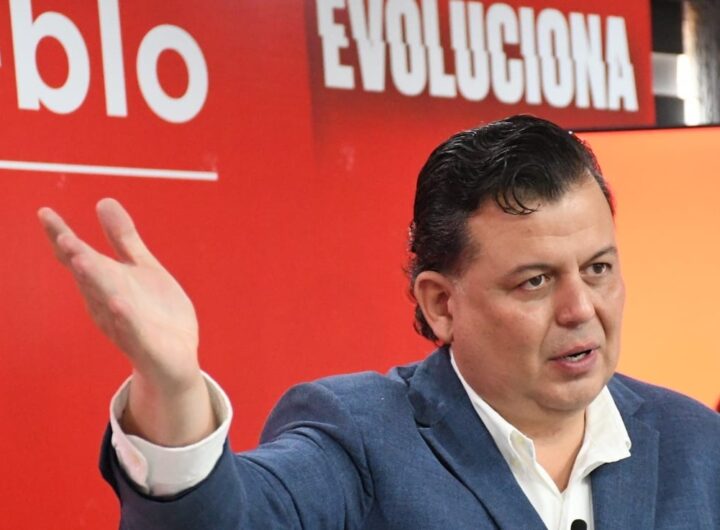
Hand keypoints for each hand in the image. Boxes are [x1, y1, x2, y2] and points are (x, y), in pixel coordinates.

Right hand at [38, 199, 214, 444]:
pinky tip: (118, 303)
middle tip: (63, 237)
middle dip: (76, 258)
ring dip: (94, 283)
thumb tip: (103, 200)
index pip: (80, 258)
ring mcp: (125, 325)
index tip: (45, 213)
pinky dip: (125, 318)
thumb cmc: (155, 313)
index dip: (62, 237)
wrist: (175, 360)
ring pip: (106, 302)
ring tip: (81, 259)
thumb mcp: (143, 269)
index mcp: (106, 283)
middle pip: (89, 278)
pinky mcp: (145, 344)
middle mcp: (107, 303)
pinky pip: (133, 331)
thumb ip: (123, 239)